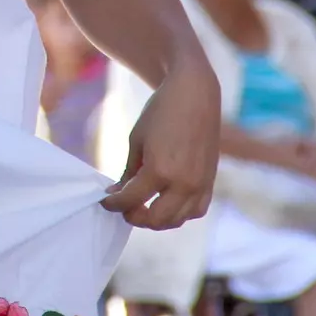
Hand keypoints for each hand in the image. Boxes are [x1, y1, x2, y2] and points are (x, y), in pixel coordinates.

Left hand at [105, 63, 219, 229]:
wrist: (195, 95)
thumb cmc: (161, 112)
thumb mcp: (136, 141)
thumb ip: (129, 172)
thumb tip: (118, 192)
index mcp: (160, 171)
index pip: (131, 200)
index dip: (114, 204)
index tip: (105, 200)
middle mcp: (183, 183)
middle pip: (155, 219)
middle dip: (135, 216)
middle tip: (124, 207)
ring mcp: (200, 185)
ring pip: (177, 220)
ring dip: (158, 219)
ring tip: (143, 207)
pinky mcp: (210, 182)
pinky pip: (196, 210)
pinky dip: (180, 214)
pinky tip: (167, 203)